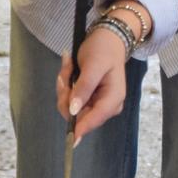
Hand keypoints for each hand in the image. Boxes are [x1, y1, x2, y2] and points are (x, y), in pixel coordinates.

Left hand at [56, 27, 129, 143]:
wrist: (107, 38)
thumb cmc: (104, 49)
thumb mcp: (94, 65)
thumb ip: (84, 87)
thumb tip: (75, 110)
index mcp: (113, 98)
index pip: (96, 118)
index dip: (81, 128)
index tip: (70, 138)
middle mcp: (105, 105)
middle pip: (79, 114)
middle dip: (66, 94)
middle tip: (66, 71)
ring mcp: (95, 102)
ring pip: (70, 106)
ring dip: (64, 86)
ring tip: (68, 65)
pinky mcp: (86, 99)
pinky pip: (69, 99)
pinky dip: (65, 84)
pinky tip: (69, 68)